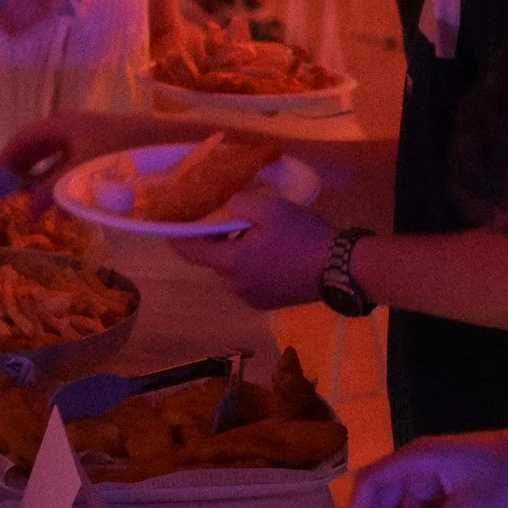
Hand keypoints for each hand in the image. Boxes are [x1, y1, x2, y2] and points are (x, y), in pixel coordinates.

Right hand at [0, 109, 159, 210]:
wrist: (170, 145)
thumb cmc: (121, 153)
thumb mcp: (80, 173)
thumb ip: (51, 191)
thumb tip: (26, 212)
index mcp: (61, 124)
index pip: (22, 139)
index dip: (5, 160)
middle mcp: (73, 129)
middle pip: (38, 150)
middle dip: (24, 175)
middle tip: (11, 200)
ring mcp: (90, 141)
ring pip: (57, 163)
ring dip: (46, 186)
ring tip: (38, 212)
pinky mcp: (107, 154)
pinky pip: (76, 170)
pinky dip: (67, 188)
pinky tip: (69, 211)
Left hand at [170, 194, 332, 308]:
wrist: (339, 268)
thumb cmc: (303, 236)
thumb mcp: (270, 208)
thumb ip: (239, 204)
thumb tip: (228, 207)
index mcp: (232, 263)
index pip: (191, 252)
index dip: (177, 237)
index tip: (168, 226)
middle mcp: (235, 286)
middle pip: (215, 260)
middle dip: (219, 240)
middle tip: (233, 220)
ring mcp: (251, 297)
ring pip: (233, 270)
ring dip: (238, 253)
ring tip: (260, 235)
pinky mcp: (267, 303)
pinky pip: (249, 280)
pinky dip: (252, 266)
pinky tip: (273, 254)